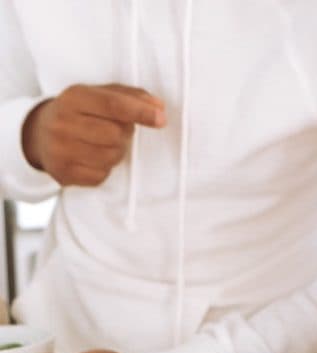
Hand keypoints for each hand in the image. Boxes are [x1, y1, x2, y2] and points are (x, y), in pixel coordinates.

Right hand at [22, 83, 165, 185]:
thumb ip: (131, 97)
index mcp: (74, 97)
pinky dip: (104, 169)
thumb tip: (159, 107)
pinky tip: (92, 159)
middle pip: (115, 134)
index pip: (113, 104)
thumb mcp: (99, 96)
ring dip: (115, 153)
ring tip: (101, 144)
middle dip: (123, 135)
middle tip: (114, 130)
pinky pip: (101, 176)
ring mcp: (60, 150)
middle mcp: (63, 122)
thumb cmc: (80, 113)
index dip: (140, 112)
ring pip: (110, 157)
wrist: (39, 135)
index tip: (161, 118)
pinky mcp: (63, 174)